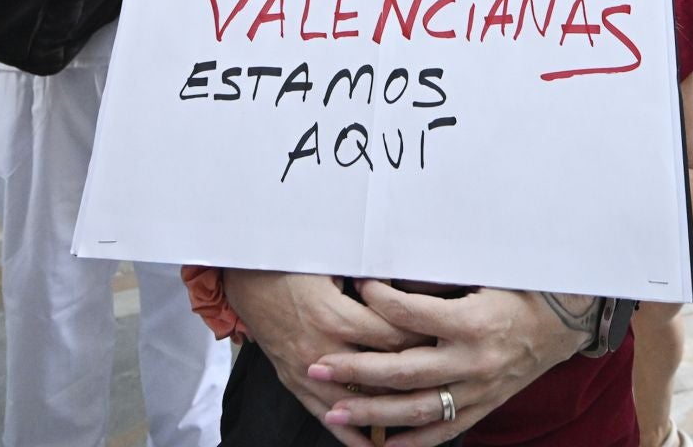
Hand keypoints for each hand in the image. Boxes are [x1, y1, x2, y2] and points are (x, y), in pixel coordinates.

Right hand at [223, 271, 428, 445]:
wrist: (246, 280)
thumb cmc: (291, 265)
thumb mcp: (332, 265)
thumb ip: (370, 278)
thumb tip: (411, 283)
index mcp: (336, 316)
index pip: (393, 338)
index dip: (423, 340)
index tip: (446, 342)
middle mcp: (322, 349)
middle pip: (380, 372)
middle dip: (414, 377)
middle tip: (444, 377)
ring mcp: (306, 371)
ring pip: (356, 400)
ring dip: (387, 410)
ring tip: (420, 418)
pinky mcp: (294, 382)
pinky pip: (325, 415)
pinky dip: (350, 433)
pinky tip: (373, 445)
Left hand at [309, 283, 593, 443]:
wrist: (565, 322)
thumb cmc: (521, 290)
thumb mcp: (484, 275)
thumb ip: (438, 281)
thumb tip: (391, 274)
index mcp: (472, 321)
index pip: (412, 315)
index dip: (380, 301)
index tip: (357, 287)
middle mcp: (473, 361)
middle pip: (404, 371)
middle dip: (356, 371)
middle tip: (318, 368)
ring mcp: (478, 390)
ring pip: (418, 408)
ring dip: (372, 412)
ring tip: (334, 410)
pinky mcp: (483, 407)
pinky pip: (443, 430)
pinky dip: (410, 441)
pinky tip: (378, 445)